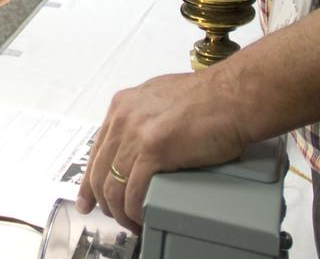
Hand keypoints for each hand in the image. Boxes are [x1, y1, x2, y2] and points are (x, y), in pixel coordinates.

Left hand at [75, 69, 246, 229]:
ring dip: (120, 210)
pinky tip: (141, 218)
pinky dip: (134, 210)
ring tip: (132, 222)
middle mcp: (123, 118)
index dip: (90, 179)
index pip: (97, 150)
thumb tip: (141, 138)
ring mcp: (136, 134)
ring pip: (113, 185)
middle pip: (99, 170)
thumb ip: (144, 117)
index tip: (88, 198)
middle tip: (114, 216)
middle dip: (102, 200)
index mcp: (122, 105)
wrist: (231, 97)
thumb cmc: (208, 98)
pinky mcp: (153, 151)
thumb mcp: (160, 98)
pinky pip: (133, 191)